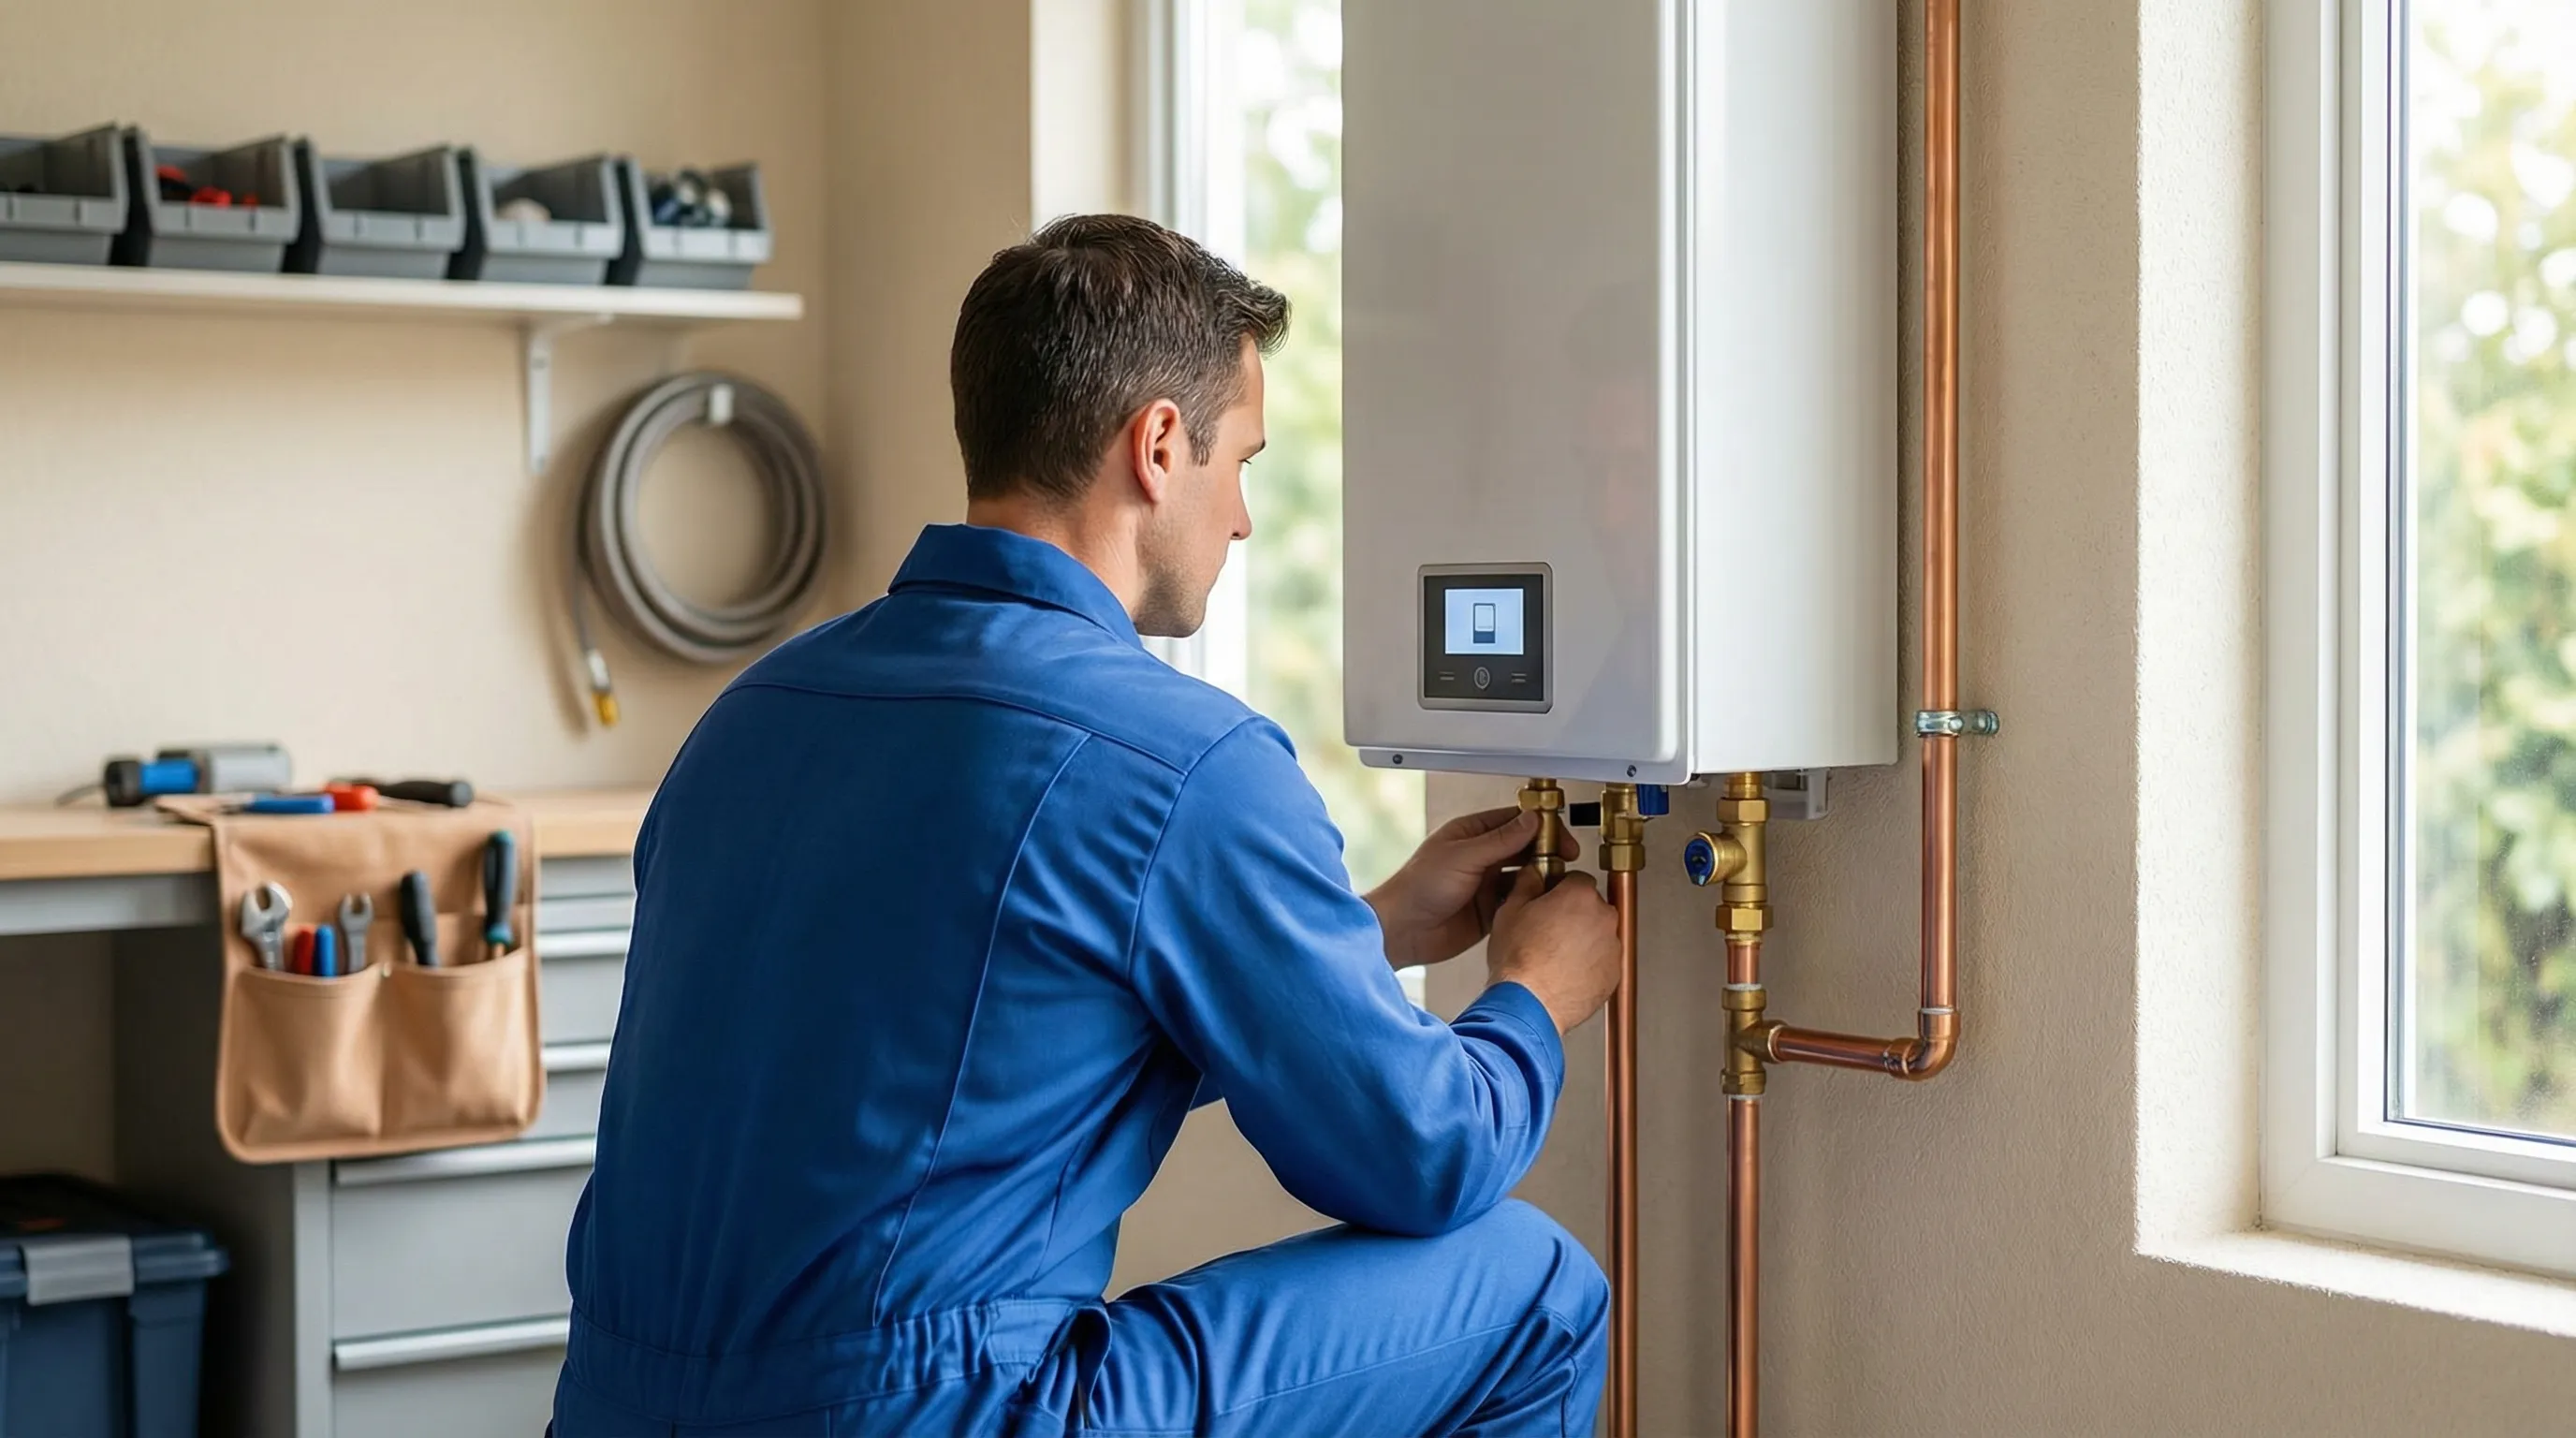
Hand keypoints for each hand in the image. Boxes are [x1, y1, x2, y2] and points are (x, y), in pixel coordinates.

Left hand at [1364, 807, 1576, 968]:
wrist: (1403, 931)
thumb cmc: (1418, 888)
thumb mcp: (1463, 857)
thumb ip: (1500, 840)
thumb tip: (1531, 820)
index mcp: (1471, 835)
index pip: (1514, 822)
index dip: (1540, 826)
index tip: (1561, 834)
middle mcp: (1481, 857)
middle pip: (1524, 848)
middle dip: (1546, 852)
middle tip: (1567, 859)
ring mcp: (1486, 884)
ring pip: (1524, 876)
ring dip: (1541, 877)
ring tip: (1558, 882)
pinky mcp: (1490, 911)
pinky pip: (1519, 902)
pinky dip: (1532, 902)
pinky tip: (1543, 903)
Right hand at [1484, 866, 1620, 1034]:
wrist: (1529, 1004)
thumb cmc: (1519, 961)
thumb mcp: (1510, 909)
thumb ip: (1528, 882)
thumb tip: (1534, 873)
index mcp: (1580, 896)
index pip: (1578, 879)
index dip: (1560, 889)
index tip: (1551, 900)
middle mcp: (1603, 918)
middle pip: (1591, 907)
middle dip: (1574, 915)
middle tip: (1549, 931)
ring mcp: (1612, 948)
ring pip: (1598, 935)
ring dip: (1583, 940)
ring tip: (1555, 956)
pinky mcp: (1614, 975)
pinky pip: (1603, 962)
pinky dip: (1589, 965)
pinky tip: (1565, 972)